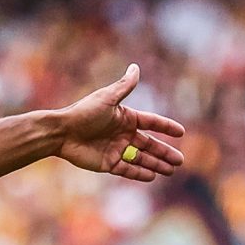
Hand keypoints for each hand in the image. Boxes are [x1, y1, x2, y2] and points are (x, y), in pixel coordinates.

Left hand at [48, 65, 186, 182]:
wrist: (62, 132)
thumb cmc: (83, 113)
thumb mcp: (107, 98)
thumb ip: (124, 86)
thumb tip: (135, 67)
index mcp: (125, 118)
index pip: (151, 123)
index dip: (166, 127)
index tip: (181, 133)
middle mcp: (122, 134)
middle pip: (149, 145)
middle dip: (165, 152)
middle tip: (180, 161)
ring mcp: (116, 150)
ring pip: (141, 159)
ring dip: (156, 164)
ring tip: (170, 171)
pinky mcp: (107, 163)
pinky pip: (127, 170)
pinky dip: (139, 173)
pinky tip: (152, 177)